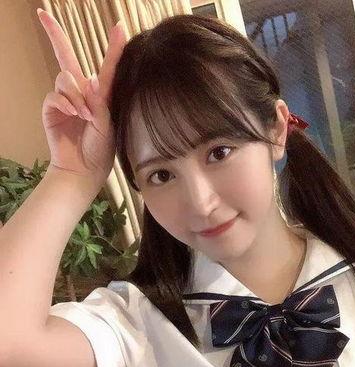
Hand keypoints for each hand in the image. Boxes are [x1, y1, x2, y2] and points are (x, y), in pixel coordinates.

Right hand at [37, 8, 127, 185]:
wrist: (84, 170)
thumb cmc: (100, 150)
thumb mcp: (108, 126)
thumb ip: (99, 103)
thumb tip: (89, 78)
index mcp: (101, 95)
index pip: (106, 66)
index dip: (113, 47)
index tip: (118, 27)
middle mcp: (81, 93)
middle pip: (67, 57)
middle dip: (55, 35)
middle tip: (42, 14)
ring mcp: (65, 100)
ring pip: (65, 79)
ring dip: (76, 95)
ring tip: (85, 116)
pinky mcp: (52, 109)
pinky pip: (54, 95)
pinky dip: (65, 103)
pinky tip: (74, 115)